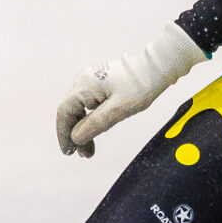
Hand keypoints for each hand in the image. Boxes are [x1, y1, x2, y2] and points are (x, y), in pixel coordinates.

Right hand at [54, 22, 206, 157]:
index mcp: (84, 85)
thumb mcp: (118, 110)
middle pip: (70, 111)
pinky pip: (89, 103)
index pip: (64, 112)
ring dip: (83, 128)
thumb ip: (95, 125)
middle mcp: (84, 80)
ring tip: (91, 148)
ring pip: (80, 108)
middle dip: (75, 134)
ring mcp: (92, 80)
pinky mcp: (101, 82)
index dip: (63, 134)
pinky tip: (97, 130)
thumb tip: (75, 138)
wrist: (158, 68)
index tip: (69, 152)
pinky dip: (91, 119)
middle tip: (85, 154)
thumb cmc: (141, 87)